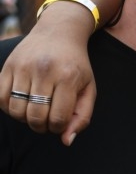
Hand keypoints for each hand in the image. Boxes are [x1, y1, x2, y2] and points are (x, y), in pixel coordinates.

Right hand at [0, 17, 96, 145]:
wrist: (59, 32)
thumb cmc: (76, 66)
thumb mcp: (88, 89)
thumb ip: (82, 117)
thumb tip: (66, 141)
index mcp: (68, 78)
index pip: (58, 119)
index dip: (58, 128)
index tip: (60, 122)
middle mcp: (44, 71)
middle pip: (35, 117)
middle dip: (41, 127)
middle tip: (46, 120)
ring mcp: (24, 67)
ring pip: (16, 110)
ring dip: (24, 118)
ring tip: (34, 110)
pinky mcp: (8, 65)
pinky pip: (1, 98)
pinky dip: (9, 107)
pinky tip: (21, 102)